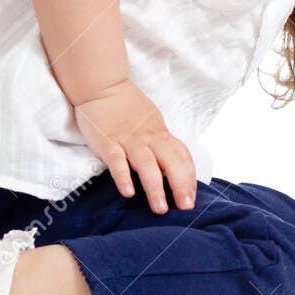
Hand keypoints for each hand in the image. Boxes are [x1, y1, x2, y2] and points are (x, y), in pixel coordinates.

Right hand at [71, 78, 195, 212]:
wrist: (102, 86)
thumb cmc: (128, 107)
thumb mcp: (151, 123)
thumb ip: (160, 144)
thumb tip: (172, 168)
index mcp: (161, 133)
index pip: (182, 157)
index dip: (189, 177)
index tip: (192, 197)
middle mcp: (149, 138)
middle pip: (171, 162)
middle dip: (180, 185)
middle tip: (185, 207)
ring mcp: (128, 140)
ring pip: (147, 165)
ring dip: (155, 188)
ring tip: (160, 208)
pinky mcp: (108, 143)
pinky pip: (117, 162)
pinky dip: (123, 177)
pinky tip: (128, 193)